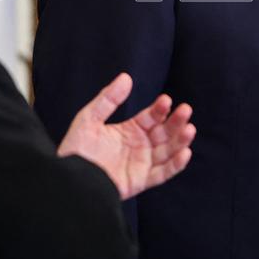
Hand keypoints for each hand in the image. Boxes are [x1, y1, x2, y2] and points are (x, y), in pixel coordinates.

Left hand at [56, 73, 194, 199]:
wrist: (69, 179)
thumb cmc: (76, 149)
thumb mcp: (89, 118)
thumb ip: (108, 99)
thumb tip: (126, 77)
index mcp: (130, 131)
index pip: (151, 117)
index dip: (159, 109)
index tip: (166, 100)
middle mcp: (139, 146)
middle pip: (164, 132)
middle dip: (176, 121)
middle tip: (186, 110)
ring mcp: (141, 164)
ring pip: (168, 151)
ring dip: (180, 140)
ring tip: (189, 129)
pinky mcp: (141, 181)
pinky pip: (162, 173)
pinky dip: (176, 165)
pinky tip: (185, 153)